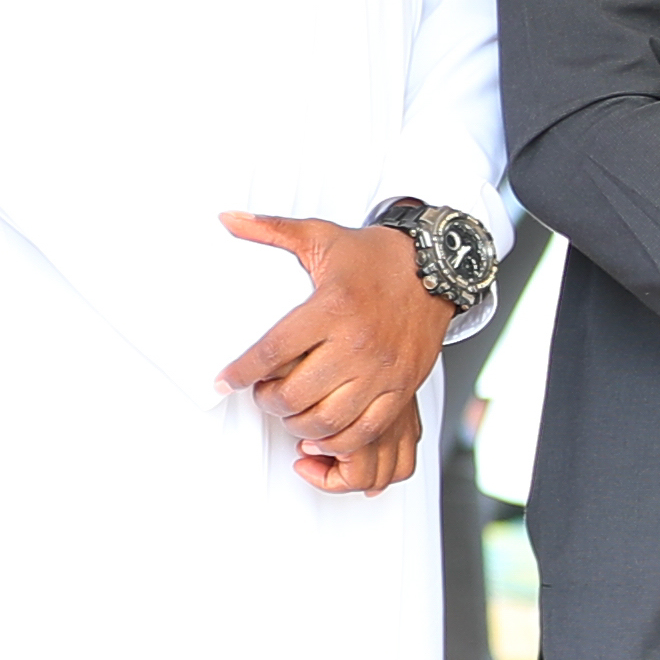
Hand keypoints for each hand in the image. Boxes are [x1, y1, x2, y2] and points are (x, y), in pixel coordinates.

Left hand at [220, 211, 455, 490]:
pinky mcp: (401, 388)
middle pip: (296, 394)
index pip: (274, 350)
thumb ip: (271, 230)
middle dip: (267, 402)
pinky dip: (338, 441)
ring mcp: (381, 370)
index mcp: (332, 307)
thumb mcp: (321, 236)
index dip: (242, 372)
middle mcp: (357, 343)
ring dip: (298, 424)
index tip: (223, 381)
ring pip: (328, 420)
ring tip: (288, 411)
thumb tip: (227, 219)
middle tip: (261, 394)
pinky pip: (365, 430)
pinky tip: (321, 433)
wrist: (435, 269)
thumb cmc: (373, 257)